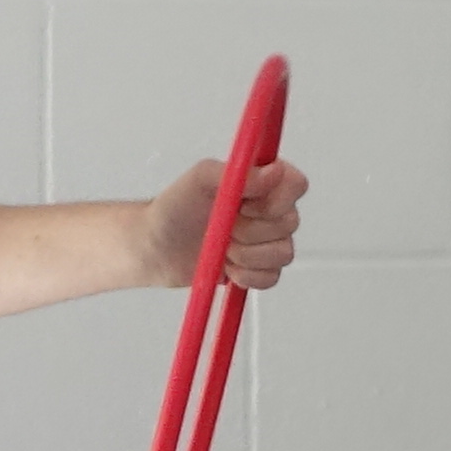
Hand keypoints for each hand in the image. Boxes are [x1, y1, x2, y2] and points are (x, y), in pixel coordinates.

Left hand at [140, 157, 312, 294]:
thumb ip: (238, 172)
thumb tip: (273, 172)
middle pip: (289, 223)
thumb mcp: (199, 179)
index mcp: (259, 181)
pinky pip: (272, 277)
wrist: (155, 249)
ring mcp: (266, 240)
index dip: (276, 200)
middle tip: (226, 227)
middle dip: (252, 231)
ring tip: (223, 249)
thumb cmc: (173, 210)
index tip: (246, 205)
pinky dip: (247, 276)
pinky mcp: (259, 267)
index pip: (295, 184)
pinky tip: (228, 268)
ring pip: (284, 253)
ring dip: (248, 256)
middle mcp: (268, 209)